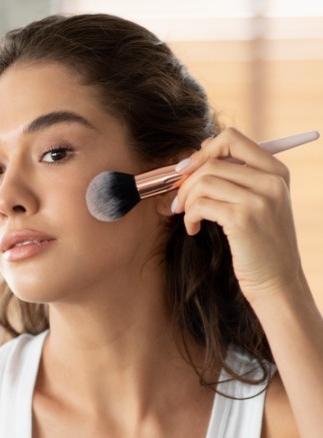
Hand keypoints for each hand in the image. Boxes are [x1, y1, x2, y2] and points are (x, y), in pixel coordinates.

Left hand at [172, 127, 304, 303]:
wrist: (277, 283)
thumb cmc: (260, 244)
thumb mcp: (259, 203)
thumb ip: (237, 177)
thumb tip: (199, 150)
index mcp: (276, 171)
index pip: (232, 138)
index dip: (203, 151)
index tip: (189, 171)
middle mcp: (271, 181)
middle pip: (211, 160)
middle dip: (186, 180)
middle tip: (179, 200)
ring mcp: (259, 199)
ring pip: (203, 181)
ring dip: (186, 200)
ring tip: (188, 217)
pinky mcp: (243, 219)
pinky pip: (200, 204)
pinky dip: (189, 216)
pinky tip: (194, 229)